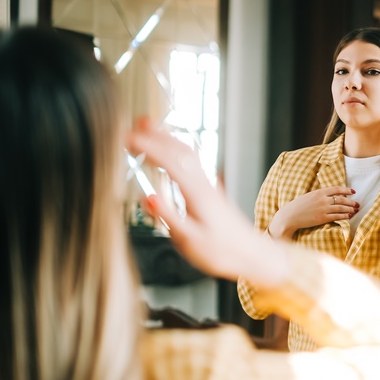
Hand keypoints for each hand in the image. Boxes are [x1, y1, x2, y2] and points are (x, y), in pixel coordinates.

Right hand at [127, 118, 287, 288]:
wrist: (251, 254)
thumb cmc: (222, 251)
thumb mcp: (190, 240)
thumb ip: (168, 217)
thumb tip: (147, 197)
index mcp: (197, 194)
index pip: (170, 162)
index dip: (148, 147)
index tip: (128, 138)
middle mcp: (204, 184)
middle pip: (180, 150)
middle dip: (156, 135)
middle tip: (134, 125)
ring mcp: (208, 184)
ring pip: (188, 152)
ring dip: (167, 137)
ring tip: (148, 127)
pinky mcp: (210, 189)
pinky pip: (191, 160)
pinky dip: (176, 148)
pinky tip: (170, 149)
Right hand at [269, 187, 359, 240]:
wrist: (289, 216)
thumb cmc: (298, 206)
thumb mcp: (309, 196)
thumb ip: (320, 195)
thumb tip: (331, 196)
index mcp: (319, 192)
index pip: (337, 189)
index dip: (346, 190)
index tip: (353, 191)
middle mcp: (322, 200)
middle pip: (341, 199)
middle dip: (351, 201)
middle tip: (357, 203)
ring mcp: (323, 209)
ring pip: (341, 208)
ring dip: (350, 209)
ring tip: (356, 210)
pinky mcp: (322, 218)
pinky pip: (337, 217)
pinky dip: (344, 216)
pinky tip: (349, 216)